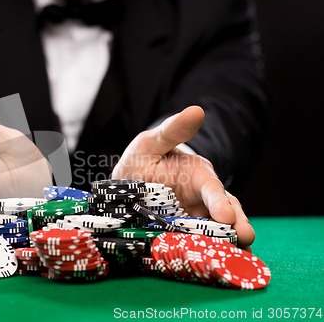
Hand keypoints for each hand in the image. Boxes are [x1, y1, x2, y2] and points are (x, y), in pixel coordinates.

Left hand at [112, 106, 254, 249]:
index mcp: (198, 175)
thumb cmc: (143, 158)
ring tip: (230, 260)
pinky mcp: (184, 233)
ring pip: (215, 231)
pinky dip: (205, 251)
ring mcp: (194, 217)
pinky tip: (207, 263)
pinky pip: (197, 243)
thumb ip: (173, 131)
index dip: (219, 202)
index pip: (212, 189)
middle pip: (224, 214)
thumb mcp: (151, 142)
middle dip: (234, 227)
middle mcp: (202, 198)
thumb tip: (197, 110)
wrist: (129, 182)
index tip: (226, 217)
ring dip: (223, 244)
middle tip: (243, 241)